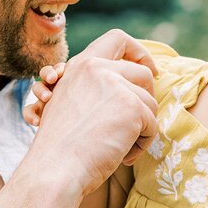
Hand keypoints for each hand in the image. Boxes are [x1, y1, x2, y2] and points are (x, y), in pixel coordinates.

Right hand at [28, 29, 158, 197]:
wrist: (55, 168)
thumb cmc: (60, 148)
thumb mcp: (70, 104)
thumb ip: (95, 90)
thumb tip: (133, 91)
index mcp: (81, 65)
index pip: (116, 39)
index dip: (137, 52)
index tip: (147, 69)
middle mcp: (98, 68)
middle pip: (143, 73)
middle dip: (147, 98)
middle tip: (139, 122)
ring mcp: (116, 85)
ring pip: (150, 103)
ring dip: (141, 129)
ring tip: (121, 148)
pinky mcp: (131, 106)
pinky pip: (152, 125)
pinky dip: (142, 144)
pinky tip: (123, 155)